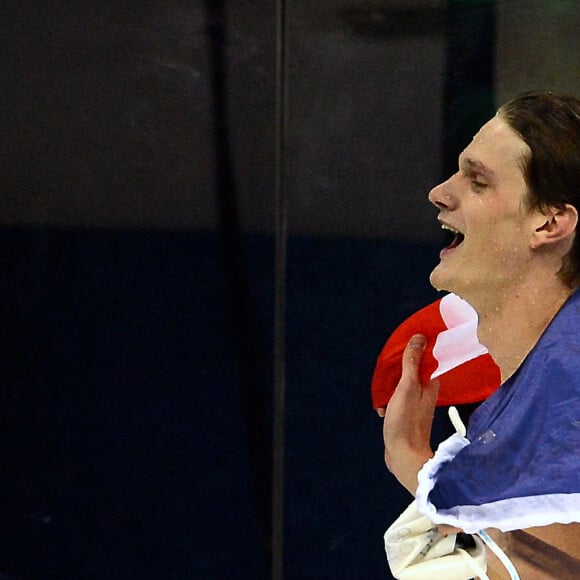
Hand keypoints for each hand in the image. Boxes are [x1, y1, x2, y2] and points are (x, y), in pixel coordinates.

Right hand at [383, 334, 438, 493]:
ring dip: (390, 384)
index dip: (416, 348)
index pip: (427, 357)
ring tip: (381, 388)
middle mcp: (425, 392)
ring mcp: (415, 404)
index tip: (403, 343)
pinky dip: (387, 399)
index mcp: (430, 383)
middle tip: (386, 366)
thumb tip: (420, 337)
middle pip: (413, 370)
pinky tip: (381, 407)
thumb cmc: (406, 421)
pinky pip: (396, 399)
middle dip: (399, 367)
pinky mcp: (406, 415)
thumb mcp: (407, 387)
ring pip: (403, 384)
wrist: (403, 456)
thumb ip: (412, 363)